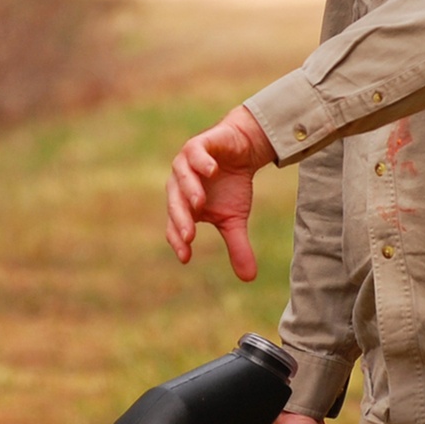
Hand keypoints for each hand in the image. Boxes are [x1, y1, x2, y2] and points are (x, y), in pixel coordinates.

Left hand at [165, 105, 276, 279]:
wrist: (243, 150)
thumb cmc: (232, 186)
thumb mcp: (235, 219)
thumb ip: (237, 245)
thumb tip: (249, 278)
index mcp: (184, 206)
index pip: (175, 226)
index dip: (178, 241)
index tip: (185, 257)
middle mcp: (179, 185)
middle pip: (175, 204)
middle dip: (181, 220)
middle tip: (189, 236)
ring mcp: (186, 164)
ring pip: (181, 177)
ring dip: (189, 190)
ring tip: (199, 203)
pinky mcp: (198, 145)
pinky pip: (195, 153)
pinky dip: (201, 162)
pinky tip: (212, 170)